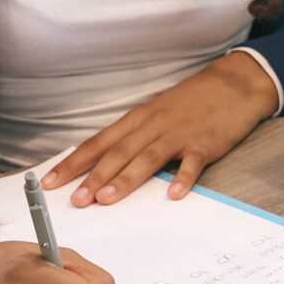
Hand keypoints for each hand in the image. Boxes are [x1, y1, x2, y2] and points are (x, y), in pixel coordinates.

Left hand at [45, 51, 277, 205]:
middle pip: (118, 153)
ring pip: (147, 157)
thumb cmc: (192, 102)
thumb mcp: (156, 114)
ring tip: (107, 200)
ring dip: (126, 179)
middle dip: (94, 177)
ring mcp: (179, 133)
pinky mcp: (205, 142)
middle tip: (75, 200)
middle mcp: (153, 125)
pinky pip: (193, 162)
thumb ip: (134, 138)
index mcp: (137, 120)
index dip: (73, 163)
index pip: (98, 143)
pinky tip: (175, 194)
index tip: (50, 182)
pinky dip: (184, 177)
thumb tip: (105, 166)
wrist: (233, 83)